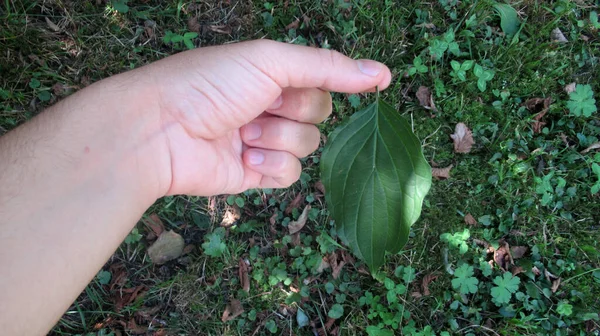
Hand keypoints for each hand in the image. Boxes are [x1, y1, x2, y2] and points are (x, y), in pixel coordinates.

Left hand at [142, 40, 391, 195]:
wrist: (161, 130)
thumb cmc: (210, 84)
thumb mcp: (271, 61)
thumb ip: (327, 67)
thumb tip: (382, 74)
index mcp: (272, 73)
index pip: (323, 80)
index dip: (327, 83)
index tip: (355, 85)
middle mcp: (270, 105)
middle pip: (320, 114)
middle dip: (293, 111)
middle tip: (259, 106)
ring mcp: (263, 141)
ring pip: (308, 145)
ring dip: (278, 138)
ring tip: (243, 133)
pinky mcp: (255, 174)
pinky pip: (290, 174)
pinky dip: (270, 166)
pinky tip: (244, 158)